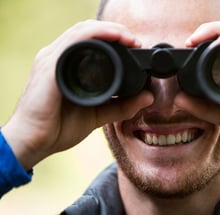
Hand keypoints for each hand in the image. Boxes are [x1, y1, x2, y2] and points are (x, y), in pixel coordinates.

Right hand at [2, 20, 153, 169]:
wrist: (35, 142)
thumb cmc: (59, 127)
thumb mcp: (98, 114)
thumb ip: (122, 106)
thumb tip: (148, 98)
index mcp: (66, 65)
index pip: (90, 39)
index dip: (114, 36)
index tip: (135, 45)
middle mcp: (57, 57)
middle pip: (87, 30)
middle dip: (115, 31)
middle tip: (135, 41)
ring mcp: (51, 60)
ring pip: (81, 30)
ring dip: (109, 30)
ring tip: (129, 39)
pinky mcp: (49, 68)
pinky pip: (73, 42)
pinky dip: (95, 36)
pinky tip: (112, 39)